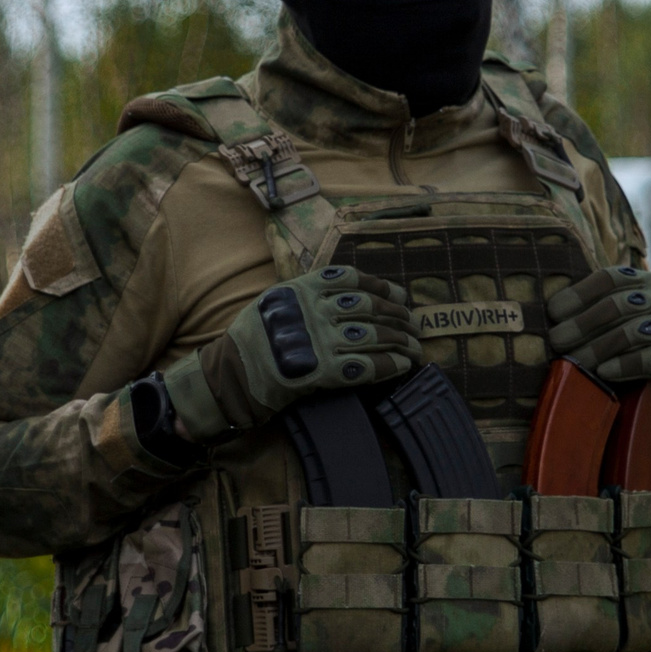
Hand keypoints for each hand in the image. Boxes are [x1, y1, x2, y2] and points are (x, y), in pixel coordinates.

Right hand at [160, 265, 419, 439]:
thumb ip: (307, 292)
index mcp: (305, 288)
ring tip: (416, 348)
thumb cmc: (253, 336)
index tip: (399, 294)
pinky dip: (387, 366)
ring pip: (373, 336)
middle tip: (414, 325)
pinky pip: (365, 366)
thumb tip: (343, 291)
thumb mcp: (276, 299)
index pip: (352, 279)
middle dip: (398, 316)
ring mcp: (322, 340)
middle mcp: (316, 310)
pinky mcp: (325, 371)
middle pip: (370, 307)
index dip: (381, 285)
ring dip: (400, 342)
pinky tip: (401, 366)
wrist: (234, 372)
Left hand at [546, 265, 650, 425]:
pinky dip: (625, 365)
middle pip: (620, 304)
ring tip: (575, 362)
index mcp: (649, 282)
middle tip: (557, 342)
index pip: (611, 277)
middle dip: (583, 324)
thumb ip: (604, 312)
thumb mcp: (630, 319)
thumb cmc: (650, 346)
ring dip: (598, 348)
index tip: (553, 312)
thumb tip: (552, 319)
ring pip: (634, 332)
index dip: (580, 293)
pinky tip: (605, 372)